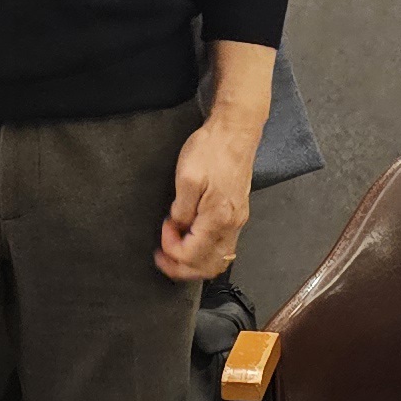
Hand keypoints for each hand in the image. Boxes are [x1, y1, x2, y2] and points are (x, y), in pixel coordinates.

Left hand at [156, 115, 253, 281]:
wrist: (235, 132)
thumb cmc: (212, 149)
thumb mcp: (187, 177)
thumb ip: (181, 209)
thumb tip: (179, 228)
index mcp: (218, 218)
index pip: (192, 254)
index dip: (171, 249)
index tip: (163, 230)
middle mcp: (232, 224)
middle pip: (208, 267)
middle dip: (181, 268)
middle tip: (162, 258)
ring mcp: (237, 221)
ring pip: (218, 260)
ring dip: (194, 263)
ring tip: (175, 253)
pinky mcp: (237, 214)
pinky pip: (223, 247)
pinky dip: (206, 253)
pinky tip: (192, 241)